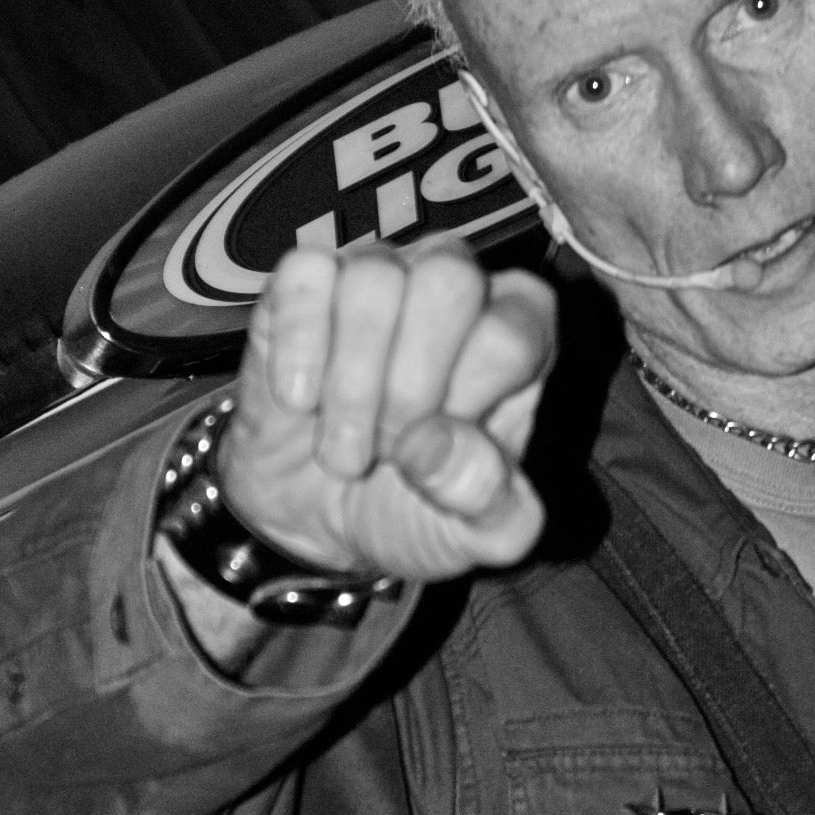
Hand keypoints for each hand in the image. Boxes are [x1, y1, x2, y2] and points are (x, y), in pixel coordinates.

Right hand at [217, 241, 555, 583]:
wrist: (313, 524)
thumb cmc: (411, 512)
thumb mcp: (472, 538)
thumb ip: (489, 505)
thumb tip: (438, 444)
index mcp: (515, 341)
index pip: (513, 332)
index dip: (469, 399)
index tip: (434, 453)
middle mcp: (455, 291)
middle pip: (451, 281)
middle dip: (410, 384)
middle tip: (386, 452)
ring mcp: (379, 276)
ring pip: (374, 277)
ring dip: (350, 384)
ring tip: (340, 449)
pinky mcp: (305, 282)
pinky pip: (305, 276)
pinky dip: (298, 348)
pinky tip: (298, 402)